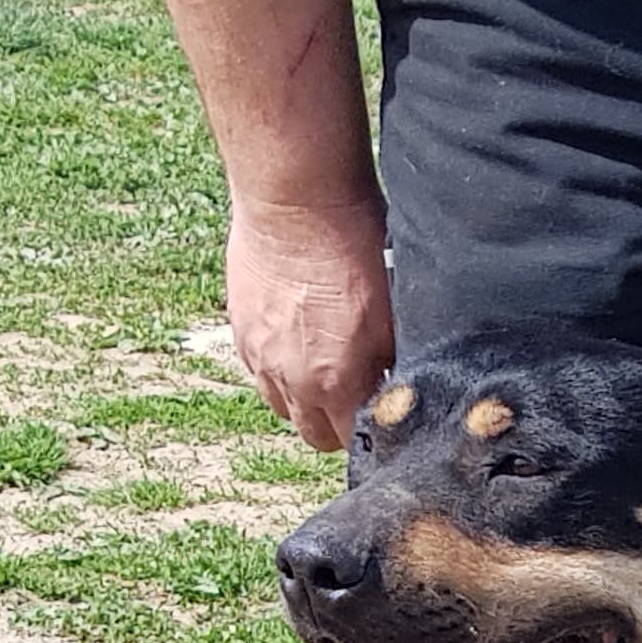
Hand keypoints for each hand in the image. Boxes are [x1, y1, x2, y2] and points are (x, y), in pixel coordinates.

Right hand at [225, 197, 394, 451]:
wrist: (296, 201)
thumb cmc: (353, 244)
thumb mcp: (394, 310)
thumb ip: (394, 362)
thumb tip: (401, 389)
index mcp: (336, 381)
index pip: (353, 441)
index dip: (370, 432)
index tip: (381, 417)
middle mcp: (292, 379)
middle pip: (313, 435)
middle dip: (336, 423)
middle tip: (356, 395)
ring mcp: (260, 357)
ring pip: (282, 406)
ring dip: (303, 399)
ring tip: (324, 369)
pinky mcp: (240, 331)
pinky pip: (259, 371)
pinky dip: (278, 369)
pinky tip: (297, 341)